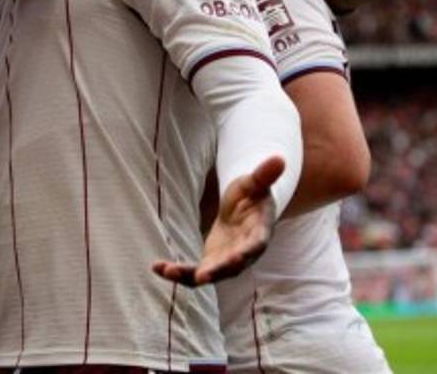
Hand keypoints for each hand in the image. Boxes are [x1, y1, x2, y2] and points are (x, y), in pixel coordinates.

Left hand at [152, 156, 283, 285]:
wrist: (245, 209)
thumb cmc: (252, 194)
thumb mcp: (255, 183)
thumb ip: (263, 175)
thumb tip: (280, 159)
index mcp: (259, 235)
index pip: (254, 247)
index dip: (245, 254)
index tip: (235, 259)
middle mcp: (244, 255)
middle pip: (230, 268)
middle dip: (216, 272)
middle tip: (200, 277)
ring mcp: (226, 262)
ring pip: (208, 275)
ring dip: (187, 276)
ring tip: (166, 270)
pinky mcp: (211, 263)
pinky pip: (193, 273)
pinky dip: (177, 272)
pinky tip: (156, 267)